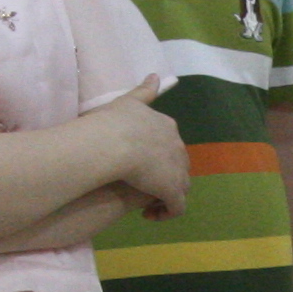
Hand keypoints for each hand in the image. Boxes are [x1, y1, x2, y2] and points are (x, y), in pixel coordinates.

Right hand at [94, 77, 189, 218]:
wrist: (113, 142)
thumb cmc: (112, 122)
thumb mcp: (128, 102)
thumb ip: (143, 92)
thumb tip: (155, 76)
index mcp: (166, 126)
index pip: (170, 144)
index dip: (158, 156)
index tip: (142, 165)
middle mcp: (177, 147)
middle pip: (178, 165)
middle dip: (165, 176)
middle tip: (144, 186)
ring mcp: (177, 170)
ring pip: (180, 187)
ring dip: (166, 196)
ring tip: (147, 204)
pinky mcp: (172, 190)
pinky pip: (176, 207)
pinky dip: (166, 212)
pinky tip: (149, 215)